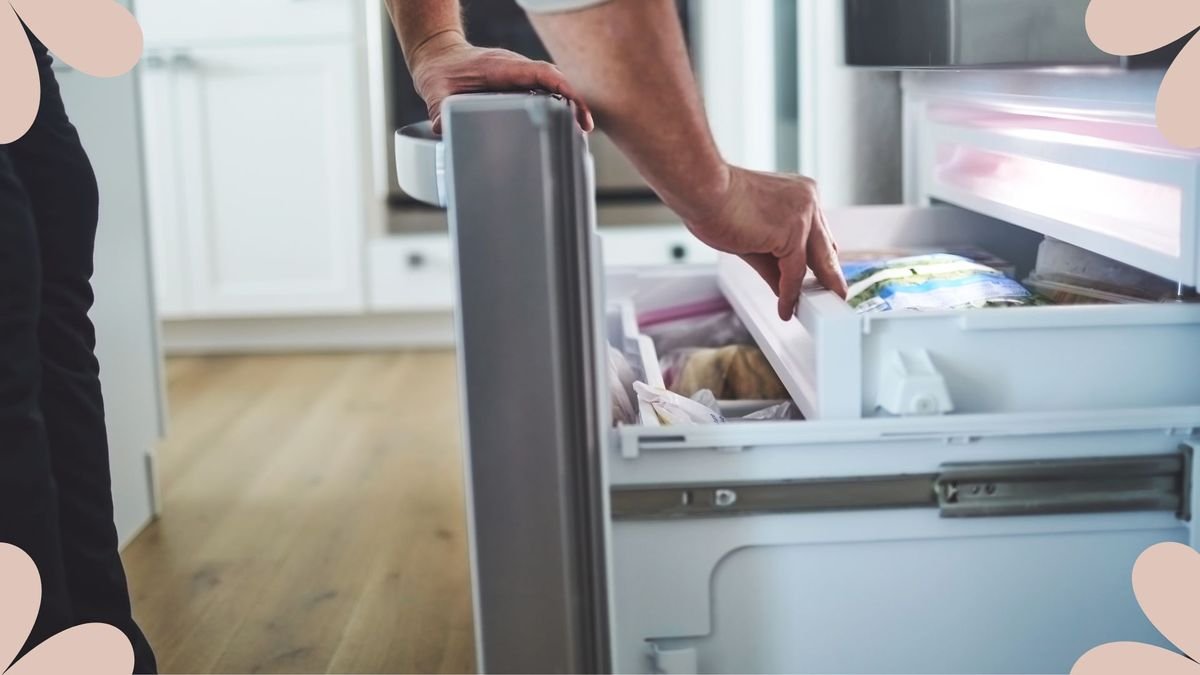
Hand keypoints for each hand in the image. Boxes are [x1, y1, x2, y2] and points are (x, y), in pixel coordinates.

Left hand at [408, 31, 593, 133]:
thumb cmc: (440, 71)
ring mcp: (519, 75)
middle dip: (573, 100)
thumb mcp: (435, 92)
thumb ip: (439, 111)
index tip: (575, 104)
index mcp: (500, 67)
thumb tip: (443, 130)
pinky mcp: (519, 84)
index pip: (539, 72)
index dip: (560, 86)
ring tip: (581, 129)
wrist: (439, 57)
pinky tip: (565, 125)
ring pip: (552, 85)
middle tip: (585, 126)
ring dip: (569, 104)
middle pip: (553, 80)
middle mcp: (515, 69)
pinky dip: (558, 105)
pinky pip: (545, 90)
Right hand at [683, 167, 847, 320]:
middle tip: (833, 297)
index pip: (818, 234)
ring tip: (811, 310)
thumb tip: (783, 287)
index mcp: (800, 193)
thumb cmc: (716, 203)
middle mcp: (807, 200)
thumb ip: (772, 262)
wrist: (703, 190)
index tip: (821, 278)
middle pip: (825, 247)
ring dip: (811, 289)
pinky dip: (789, 293)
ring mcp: (803, 214)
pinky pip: (794, 271)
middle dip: (829, 276)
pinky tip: (785, 307)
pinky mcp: (792, 231)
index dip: (819, 259)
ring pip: (814, 261)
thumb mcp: (752, 236)